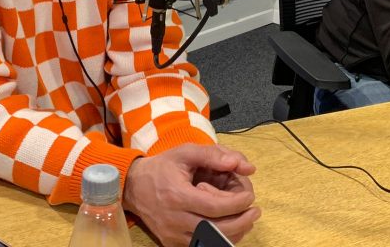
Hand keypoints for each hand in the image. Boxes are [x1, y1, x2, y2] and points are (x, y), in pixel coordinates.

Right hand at [123, 144, 259, 246]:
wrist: (133, 187)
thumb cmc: (162, 167)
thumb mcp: (185, 152)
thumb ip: (213, 155)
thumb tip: (242, 164)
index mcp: (178, 196)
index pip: (215, 207)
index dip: (237, 203)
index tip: (250, 196)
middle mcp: (175, 220)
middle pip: (216, 230)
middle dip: (241, 222)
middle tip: (255, 211)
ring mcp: (172, 235)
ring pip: (210, 242)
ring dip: (234, 234)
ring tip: (247, 220)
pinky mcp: (171, 243)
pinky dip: (219, 241)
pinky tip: (230, 230)